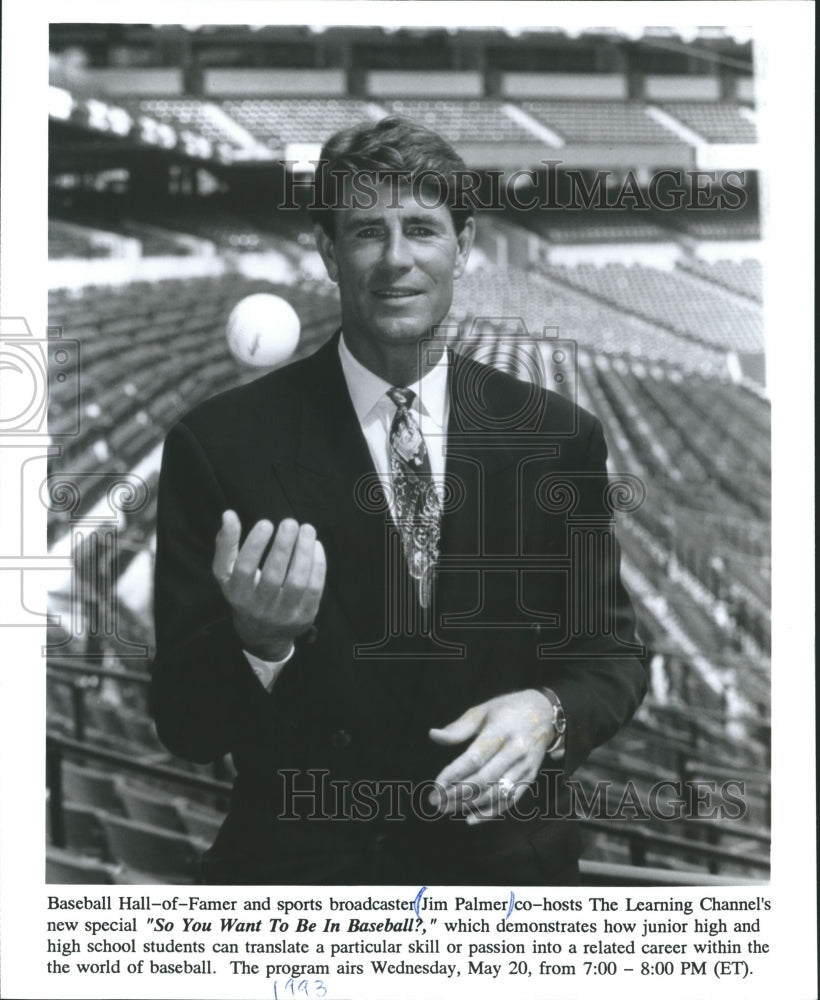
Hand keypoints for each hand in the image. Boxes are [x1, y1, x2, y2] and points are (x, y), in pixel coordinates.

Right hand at [212, 510, 325, 660]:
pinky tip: (315, 546)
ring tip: (307, 529)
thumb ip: (226, 544)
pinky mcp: (304, 616)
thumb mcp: (227, 572)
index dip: (255, 544)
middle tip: (290, 522)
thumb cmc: (244, 592)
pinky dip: (317, 565)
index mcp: (237, 593)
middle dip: (283, 546)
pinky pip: (314, 589)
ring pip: (297, 582)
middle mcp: (259, 607)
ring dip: (304, 553)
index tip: (266, 522)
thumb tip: (229, 514)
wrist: (262, 634)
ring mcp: (283, 614)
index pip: (244, 568)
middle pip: (273, 575)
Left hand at [429, 690, 554, 824]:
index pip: (475, 758)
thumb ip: (458, 728)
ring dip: (469, 805)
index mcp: (501, 731)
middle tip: (435, 801)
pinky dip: (490, 812)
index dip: (453, 774)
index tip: (436, 785)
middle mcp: (516, 750)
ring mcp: (525, 766)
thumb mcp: (482, 711)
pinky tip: (470, 818)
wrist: (544, 713)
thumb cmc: (507, 710)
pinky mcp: (530, 777)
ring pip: (496, 793)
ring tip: (446, 808)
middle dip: (456, 794)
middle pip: (484, 779)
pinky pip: (510, 800)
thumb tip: (433, 736)